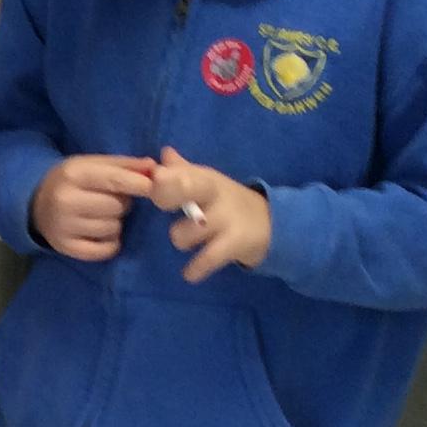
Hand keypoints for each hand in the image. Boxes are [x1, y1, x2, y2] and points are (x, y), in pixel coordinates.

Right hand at [30, 155, 155, 260]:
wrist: (35, 202)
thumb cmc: (72, 180)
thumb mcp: (92, 164)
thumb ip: (124, 165)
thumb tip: (153, 167)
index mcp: (74, 174)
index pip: (115, 180)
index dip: (139, 184)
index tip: (152, 187)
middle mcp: (66, 201)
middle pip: (117, 207)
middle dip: (122, 204)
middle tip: (111, 200)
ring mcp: (64, 227)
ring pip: (113, 229)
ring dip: (115, 223)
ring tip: (102, 215)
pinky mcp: (65, 248)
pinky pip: (104, 250)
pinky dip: (110, 243)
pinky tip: (102, 233)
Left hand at [149, 146, 271, 283]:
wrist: (272, 222)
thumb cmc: (227, 202)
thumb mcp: (209, 184)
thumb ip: (184, 172)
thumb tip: (164, 153)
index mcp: (205, 178)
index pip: (182, 172)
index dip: (164, 176)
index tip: (154, 179)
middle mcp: (215, 194)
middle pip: (188, 187)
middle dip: (170, 191)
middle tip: (162, 204)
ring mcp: (226, 218)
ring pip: (185, 232)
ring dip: (182, 240)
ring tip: (190, 243)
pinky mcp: (235, 243)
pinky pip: (208, 258)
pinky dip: (195, 269)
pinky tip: (190, 273)